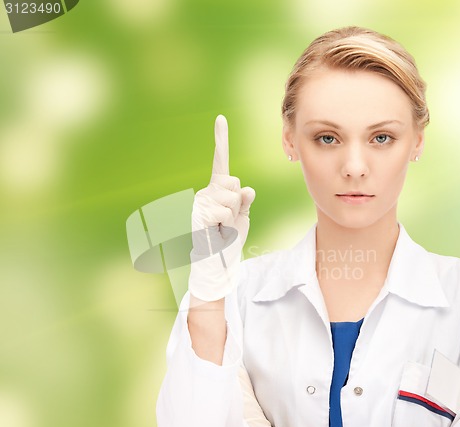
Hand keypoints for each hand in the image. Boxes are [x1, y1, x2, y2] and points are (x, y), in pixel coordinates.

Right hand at [188, 115, 255, 301]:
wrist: (217, 261)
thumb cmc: (228, 240)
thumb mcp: (242, 217)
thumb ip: (244, 201)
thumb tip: (247, 188)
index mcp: (216, 190)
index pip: (221, 163)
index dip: (221, 140)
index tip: (220, 119)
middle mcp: (206, 191)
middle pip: (234, 182)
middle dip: (237, 204)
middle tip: (227, 221)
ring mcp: (200, 201)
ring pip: (231, 197)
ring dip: (233, 216)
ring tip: (222, 227)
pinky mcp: (199, 212)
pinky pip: (225, 211)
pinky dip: (226, 224)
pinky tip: (217, 231)